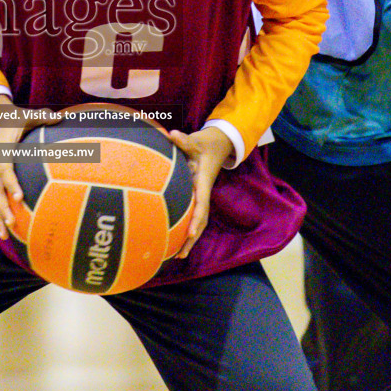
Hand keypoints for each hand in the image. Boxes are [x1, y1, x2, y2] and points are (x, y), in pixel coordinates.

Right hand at [0, 97, 59, 240]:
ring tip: (5, 235)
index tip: (20, 198)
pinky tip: (3, 230)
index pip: (6, 171)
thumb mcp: (26, 115)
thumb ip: (42, 117)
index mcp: (2, 152)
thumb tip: (61, 117)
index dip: (12, 184)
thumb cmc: (12, 119)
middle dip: (3, 208)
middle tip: (12, 223)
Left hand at [167, 126, 235, 258]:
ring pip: (197, 222)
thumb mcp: (196, 141)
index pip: (201, 205)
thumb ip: (185, 140)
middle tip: (180, 255)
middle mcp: (203, 193)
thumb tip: (173, 134)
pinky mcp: (196, 196)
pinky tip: (176, 241)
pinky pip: (193, 216)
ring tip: (178, 256)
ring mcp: (200, 196)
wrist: (217, 145)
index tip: (189, 234)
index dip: (195, 220)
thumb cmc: (205, 144)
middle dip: (191, 238)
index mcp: (203, 183)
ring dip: (190, 239)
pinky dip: (187, 229)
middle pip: (200, 221)